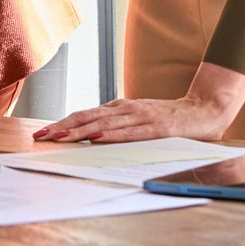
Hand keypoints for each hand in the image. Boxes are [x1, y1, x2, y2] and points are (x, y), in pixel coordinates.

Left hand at [33, 62, 244, 143]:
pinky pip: (130, 133)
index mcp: (120, 107)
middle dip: (63, 127)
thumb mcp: (138, 117)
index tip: (43, 133)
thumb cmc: (169, 117)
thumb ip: (118, 122)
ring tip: (61, 137)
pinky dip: (112, 135)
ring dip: (80, 131)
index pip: (85, 114)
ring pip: (105, 124)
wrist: (203, 110)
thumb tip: (91, 131)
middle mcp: (126, 108)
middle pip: (88, 117)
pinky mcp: (157, 128)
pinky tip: (97, 138)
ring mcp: (141, 116)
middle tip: (42, 137)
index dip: (63, 122)